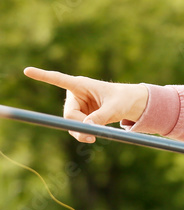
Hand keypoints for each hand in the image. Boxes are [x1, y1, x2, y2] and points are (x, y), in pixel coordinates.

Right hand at [23, 67, 148, 142]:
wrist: (129, 105)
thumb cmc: (123, 100)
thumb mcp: (116, 107)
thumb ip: (102, 116)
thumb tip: (87, 126)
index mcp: (81, 85)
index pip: (59, 80)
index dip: (43, 76)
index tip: (27, 71)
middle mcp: (75, 95)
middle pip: (68, 113)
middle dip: (77, 125)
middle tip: (91, 136)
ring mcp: (77, 106)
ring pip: (70, 123)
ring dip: (79, 132)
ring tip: (93, 138)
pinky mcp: (80, 116)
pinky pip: (76, 128)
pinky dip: (82, 134)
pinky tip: (92, 137)